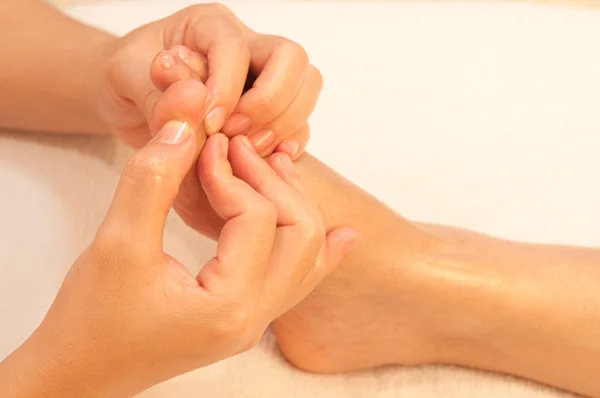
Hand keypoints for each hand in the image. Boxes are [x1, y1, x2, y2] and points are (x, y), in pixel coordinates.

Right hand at [3, 124, 356, 396]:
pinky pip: (298, 282)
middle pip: (299, 235)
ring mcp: (254, 321)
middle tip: (236, 149)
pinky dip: (319, 253)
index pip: (256, 219)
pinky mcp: (245, 316)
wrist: (80, 372)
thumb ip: (153, 178)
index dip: (231, 173)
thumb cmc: (88, 318)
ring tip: (269, 165)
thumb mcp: (115, 243)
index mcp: (228, 305)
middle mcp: (253, 318)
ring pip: (303, 255)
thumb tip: (187, 120)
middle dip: (271, 184)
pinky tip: (344, 236)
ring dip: (290, 205)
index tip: (203, 146)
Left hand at [97, 3, 319, 157]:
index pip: (238, 49)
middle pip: (292, 59)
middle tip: (235, 134)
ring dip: (283, 124)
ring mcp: (264, 78)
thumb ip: (158, 90)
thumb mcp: (124, 77)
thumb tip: (195, 103)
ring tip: (246, 149)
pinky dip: (289, 143)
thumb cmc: (125, 76)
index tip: (208, 125)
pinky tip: (263, 159)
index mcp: (210, 26)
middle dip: (269, 103)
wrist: (127, 97)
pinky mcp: (270, 111)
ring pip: (306, 86)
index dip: (227, 89)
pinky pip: (300, 123)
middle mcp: (246, 47)